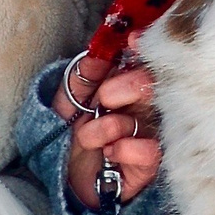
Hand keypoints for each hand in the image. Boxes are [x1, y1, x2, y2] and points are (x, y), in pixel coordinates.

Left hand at [61, 53, 161, 214]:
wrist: (60, 174)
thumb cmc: (68, 132)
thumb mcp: (69, 99)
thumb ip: (84, 74)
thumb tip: (99, 51)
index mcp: (127, 87)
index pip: (146, 62)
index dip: (144, 48)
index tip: (132, 41)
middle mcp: (144, 108)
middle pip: (154, 85)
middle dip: (128, 86)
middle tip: (104, 98)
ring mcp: (149, 136)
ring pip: (149, 119)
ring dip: (111, 126)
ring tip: (88, 137)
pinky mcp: (149, 166)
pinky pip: (150, 151)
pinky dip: (126, 149)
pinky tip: (109, 153)